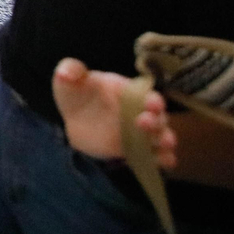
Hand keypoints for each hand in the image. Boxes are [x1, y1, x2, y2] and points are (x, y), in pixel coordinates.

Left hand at [52, 58, 176, 167]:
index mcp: (129, 92)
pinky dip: (164, 158)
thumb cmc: (77, 94)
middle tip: (144, 123)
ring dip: (165, 140)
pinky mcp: (135, 150)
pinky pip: (156, 155)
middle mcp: (140, 112)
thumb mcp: (70, 80)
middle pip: (158, 117)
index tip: (150, 104)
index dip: (152, 100)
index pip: (147, 95)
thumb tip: (66, 73)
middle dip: (156, 121)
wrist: (74, 119)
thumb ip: (70, 71)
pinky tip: (167, 161)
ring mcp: (140, 133)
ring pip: (161, 136)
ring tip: (165, 144)